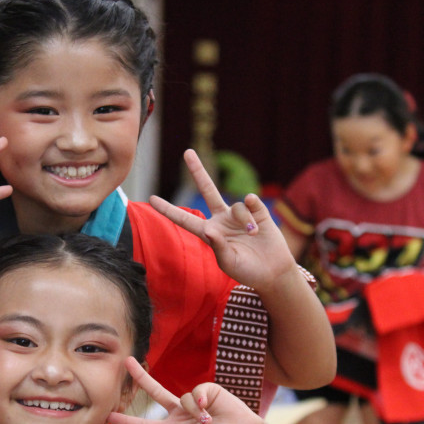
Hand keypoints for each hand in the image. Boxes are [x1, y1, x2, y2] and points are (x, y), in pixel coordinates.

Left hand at [107, 357, 266, 423]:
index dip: (127, 421)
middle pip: (154, 390)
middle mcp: (178, 412)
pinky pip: (196, 391)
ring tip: (209, 423)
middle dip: (140, 376)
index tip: (107, 417)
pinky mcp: (206, 390)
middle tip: (125, 361)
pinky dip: (202, 401)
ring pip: (181, 397)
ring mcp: (191, 400)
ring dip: (195, 412)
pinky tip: (211, 409)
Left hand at [149, 149, 294, 291]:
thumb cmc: (246, 271)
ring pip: (237, 205)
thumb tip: (210, 231)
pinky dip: (253, 206)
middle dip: (198, 170)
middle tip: (188, 151)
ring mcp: (239, 215)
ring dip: (244, 220)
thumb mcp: (229, 263)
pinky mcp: (258, 212)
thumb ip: (218, 248)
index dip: (168, 209)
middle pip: (207, 190)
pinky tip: (257, 222)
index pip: (184, 219)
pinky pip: (251, 201)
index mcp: (208, 233)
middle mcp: (221, 219)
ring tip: (253, 235)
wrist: (273, 272)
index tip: (151, 199)